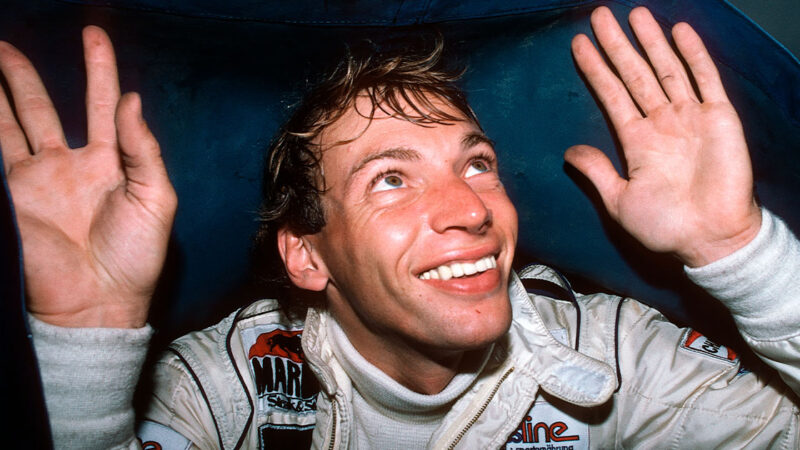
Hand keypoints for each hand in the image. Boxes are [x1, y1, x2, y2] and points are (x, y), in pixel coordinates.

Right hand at [0, 27, 176, 327]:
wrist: (101, 302)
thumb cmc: (137, 257)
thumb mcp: (156, 199)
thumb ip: (143, 148)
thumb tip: (132, 99)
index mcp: (109, 163)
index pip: (100, 103)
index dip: (98, 68)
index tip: (93, 33)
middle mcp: (67, 166)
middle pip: (39, 107)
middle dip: (22, 75)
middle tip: (4, 44)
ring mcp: (34, 181)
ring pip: (7, 124)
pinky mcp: (11, 198)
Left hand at [565, 7, 760, 266]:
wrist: (710, 240)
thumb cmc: (666, 227)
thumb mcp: (619, 200)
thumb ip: (596, 171)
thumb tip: (568, 151)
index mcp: (636, 141)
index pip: (611, 94)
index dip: (595, 69)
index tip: (577, 44)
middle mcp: (661, 123)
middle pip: (634, 74)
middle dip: (617, 44)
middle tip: (599, 15)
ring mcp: (690, 118)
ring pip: (666, 69)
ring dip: (650, 42)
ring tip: (634, 14)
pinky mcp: (719, 118)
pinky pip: (706, 79)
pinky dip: (694, 55)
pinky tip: (678, 32)